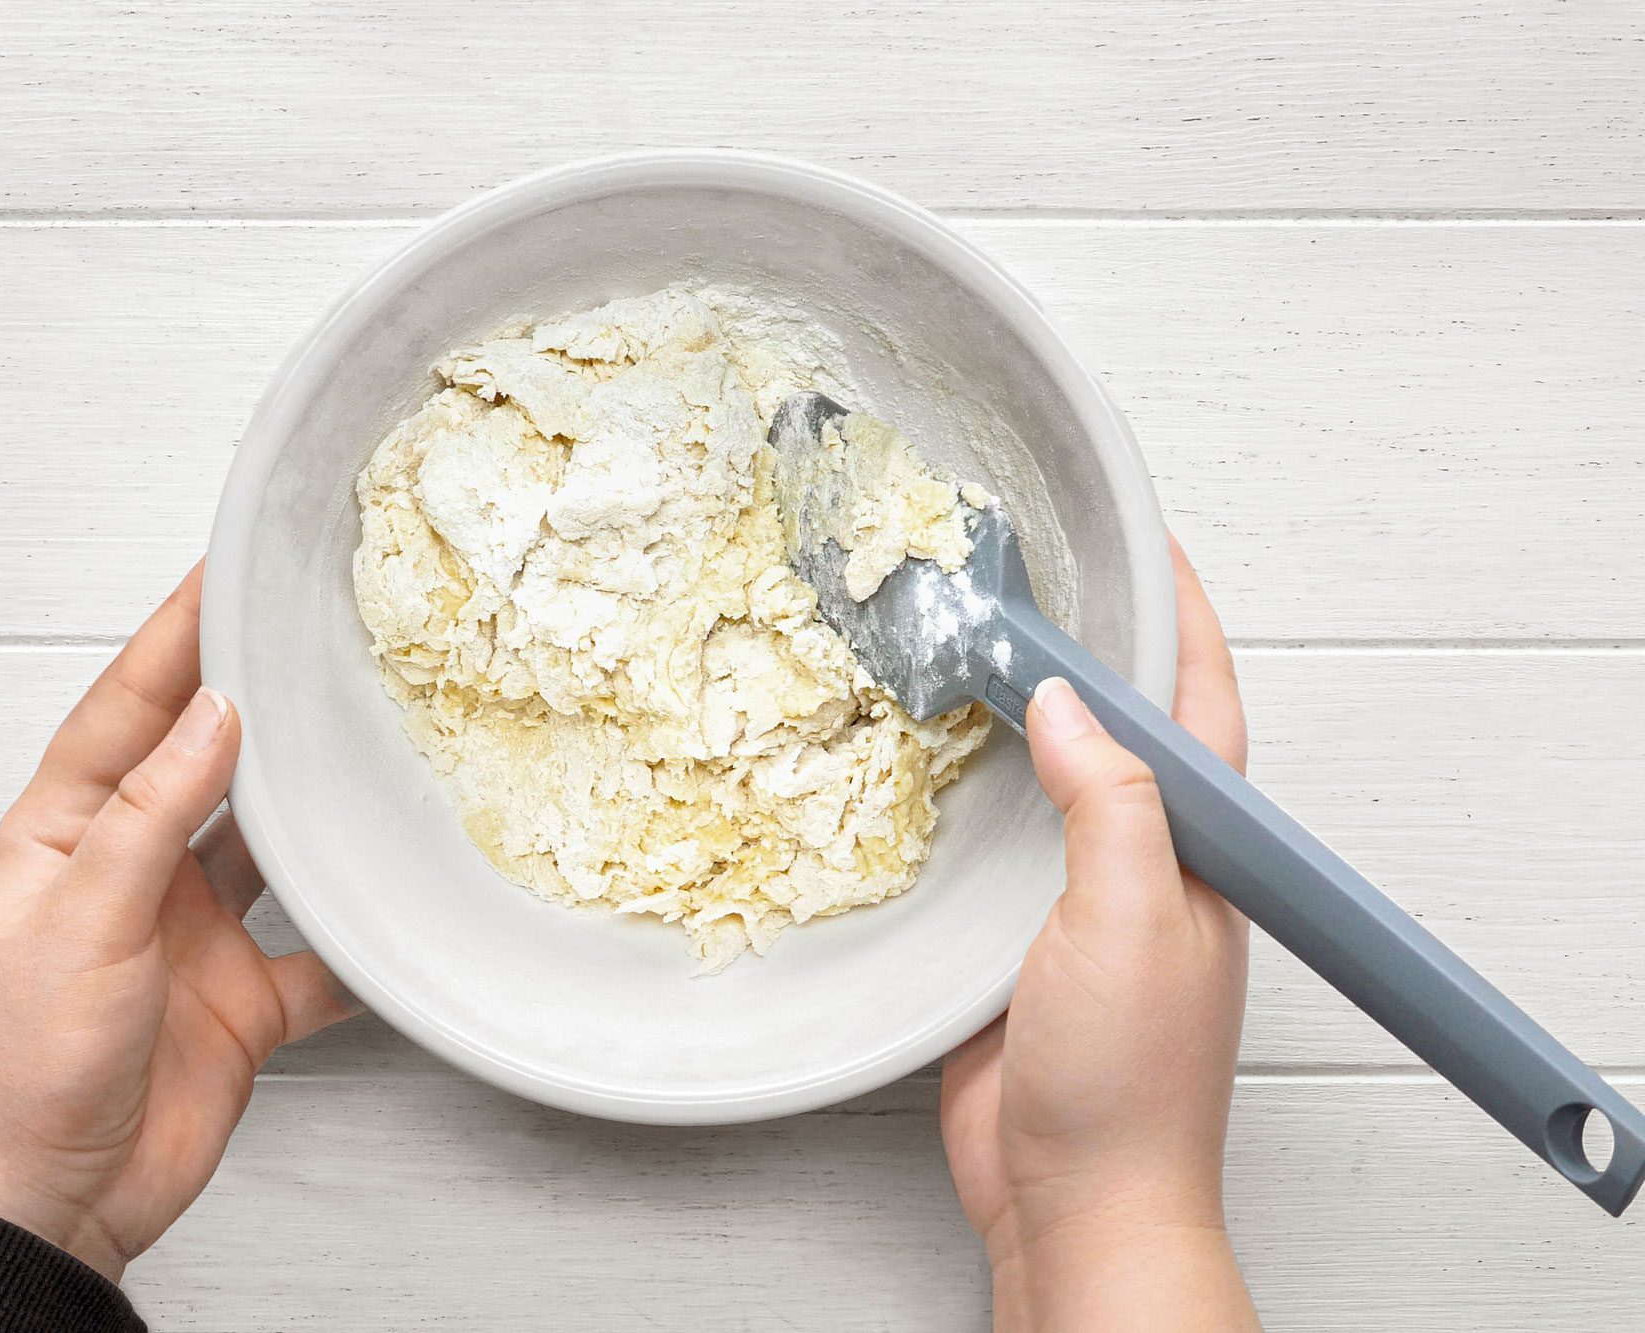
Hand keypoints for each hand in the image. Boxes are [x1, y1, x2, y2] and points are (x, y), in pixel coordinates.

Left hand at [0, 563, 357, 1281]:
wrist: (44, 1206)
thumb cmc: (15, 1071)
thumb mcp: (78, 922)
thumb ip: (149, 817)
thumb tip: (209, 718)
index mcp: (67, 837)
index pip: (127, 711)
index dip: (174, 638)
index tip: (221, 573)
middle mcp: (135, 874)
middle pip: (206, 764)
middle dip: (255, 700)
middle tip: (309, 634)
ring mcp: (193, 937)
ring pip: (271, 848)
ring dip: (313, 809)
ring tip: (365, 747)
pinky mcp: (243, 1002)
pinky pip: (321, 954)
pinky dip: (359, 938)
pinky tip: (395, 907)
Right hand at [940, 536, 1259, 1330]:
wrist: (1071, 1198)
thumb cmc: (1127, 1081)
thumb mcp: (1132, 921)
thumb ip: (1110, 804)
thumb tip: (1067, 702)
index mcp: (1201, 850)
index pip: (1201, 704)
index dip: (1181, 617)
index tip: (1145, 543)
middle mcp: (1145, 863)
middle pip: (1119, 728)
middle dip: (1086, 648)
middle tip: (1031, 577)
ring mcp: (1077, 901)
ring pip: (1047, 780)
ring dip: (1011, 716)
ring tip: (964, 643)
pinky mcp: (1014, 939)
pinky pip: (992, 842)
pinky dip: (959, 791)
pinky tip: (918, 762)